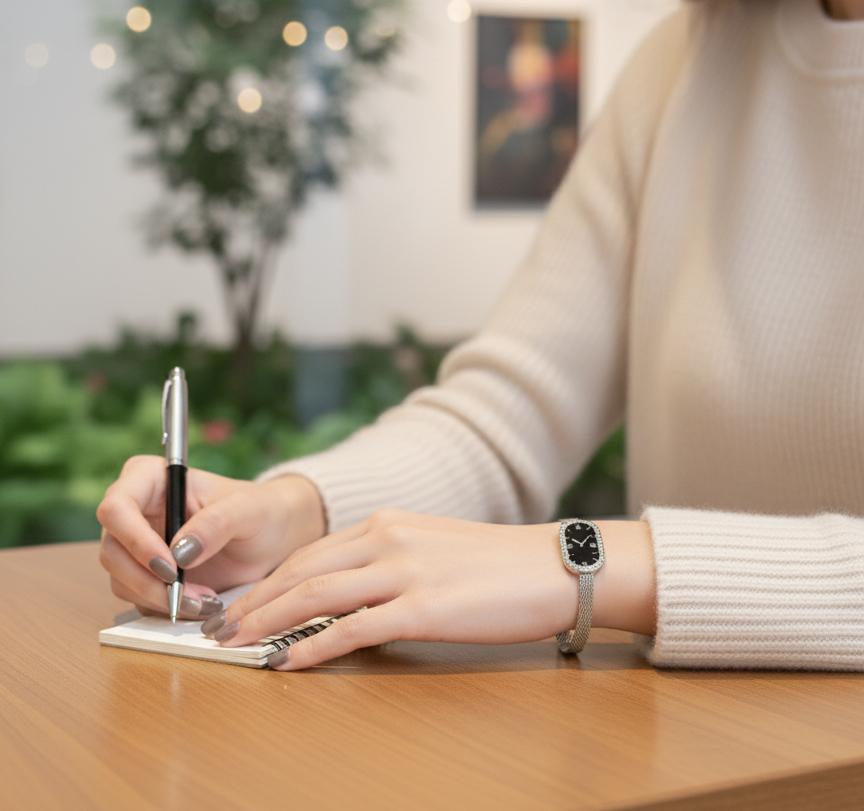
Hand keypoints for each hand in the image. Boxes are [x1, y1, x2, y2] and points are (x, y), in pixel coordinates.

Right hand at [97, 455, 325, 618]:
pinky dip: (164, 607)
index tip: (170, 566)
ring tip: (205, 600)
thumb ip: (216, 523)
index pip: (117, 506)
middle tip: (185, 594)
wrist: (270, 536)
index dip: (135, 539)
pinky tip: (200, 605)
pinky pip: (138, 597)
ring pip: (120, 579)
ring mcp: (137, 544)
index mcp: (151, 478)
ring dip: (158, 597)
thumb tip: (179, 552)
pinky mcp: (146, 573)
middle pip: (112, 550)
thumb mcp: (247, 509)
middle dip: (147, 579)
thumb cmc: (259, 509)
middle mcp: (136, 510)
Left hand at [202, 511, 578, 667]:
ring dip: (267, 622)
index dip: (269, 580)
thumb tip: (353, 590)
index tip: (242, 603)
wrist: (554, 565)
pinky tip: (287, 662)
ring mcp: (404, 571)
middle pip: (301, 570)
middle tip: (221, 628)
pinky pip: (351, 629)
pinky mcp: (422, 608)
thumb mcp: (434, 547)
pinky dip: (311, 646)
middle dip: (254, 602)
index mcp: (389, 523)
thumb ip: (391, 560)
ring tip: (237, 645)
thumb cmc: (499, 563)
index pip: (312, 552)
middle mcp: (388, 538)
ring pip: (315, 595)